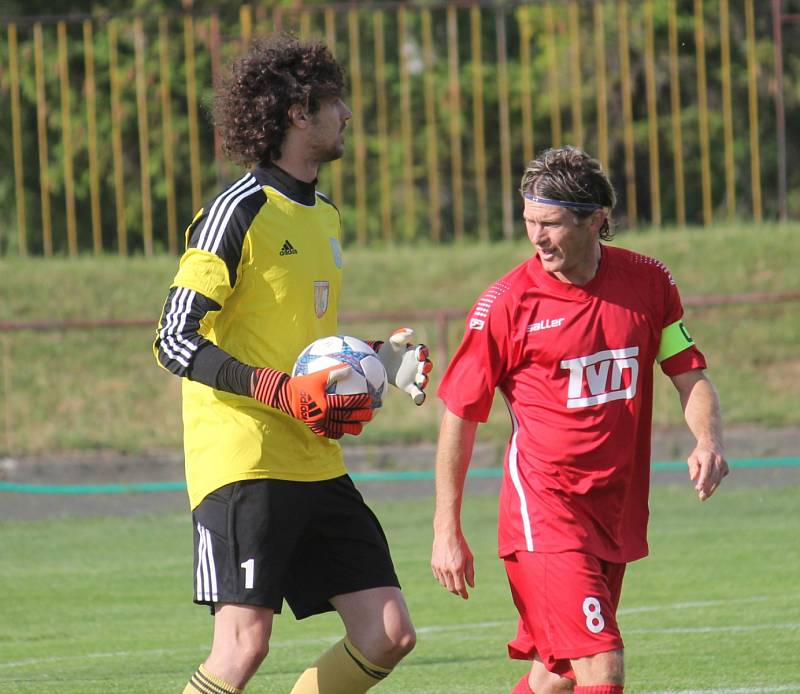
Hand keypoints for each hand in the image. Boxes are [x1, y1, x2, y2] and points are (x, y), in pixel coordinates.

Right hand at [252, 365, 372, 438]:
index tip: (369, 399)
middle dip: (361, 416)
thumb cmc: (301, 383)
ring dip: (352, 428)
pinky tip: (345, 429)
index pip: (346, 403)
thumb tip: (350, 368)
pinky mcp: (314, 428)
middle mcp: (323, 416)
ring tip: (361, 426)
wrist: (284, 397)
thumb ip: (333, 372)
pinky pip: (330, 433)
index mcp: (325, 403)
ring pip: (340, 429)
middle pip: (346, 418)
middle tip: (371, 414)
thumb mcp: (317, 376)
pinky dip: (339, 432)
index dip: (359, 401)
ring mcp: (319, 423)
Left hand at [375, 328, 432, 404]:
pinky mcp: (410, 387)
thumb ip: (401, 335)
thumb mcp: (393, 341)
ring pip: (424, 379)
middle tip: (422, 367)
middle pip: (427, 366)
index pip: (423, 352)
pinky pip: (417, 392)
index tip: (419, 354)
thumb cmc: (389, 349)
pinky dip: (419, 396)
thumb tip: (411, 332)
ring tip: (421, 380)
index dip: (423, 353)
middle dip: (426, 367)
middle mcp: (418, 365)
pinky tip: (419, 400)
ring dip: (424, 380)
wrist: (380, 363)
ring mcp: (415, 376)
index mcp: (416, 352)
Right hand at [431, 529, 474, 599]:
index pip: (460, 587)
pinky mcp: (433, 564)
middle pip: (451, 588)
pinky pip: (438, 577)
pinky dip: (443, 580)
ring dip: (450, 586)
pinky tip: (448, 577)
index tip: (466, 596)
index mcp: (457, 568)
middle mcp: (447, 569)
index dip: (463, 594)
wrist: (447, 533)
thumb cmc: (460, 545)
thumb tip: (471, 585)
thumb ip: (470, 573)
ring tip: (455, 583)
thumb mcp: (469, 558)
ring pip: (444, 583)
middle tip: (461, 591)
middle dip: (457, 592)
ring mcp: (439, 567)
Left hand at [687, 443, 728, 500]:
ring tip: (703, 497)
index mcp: (709, 456)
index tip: (697, 489)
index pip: (706, 470)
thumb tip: (693, 478)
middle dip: (707, 488)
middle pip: (713, 477)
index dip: (702, 480)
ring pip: (718, 480)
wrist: (712, 445)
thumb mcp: (692, 458)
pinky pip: (719, 479)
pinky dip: (713, 486)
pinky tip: (707, 489)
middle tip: (701, 497)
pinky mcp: (727, 469)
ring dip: (711, 490)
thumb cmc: (700, 454)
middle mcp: (718, 460)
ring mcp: (724, 465)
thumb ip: (693, 467)